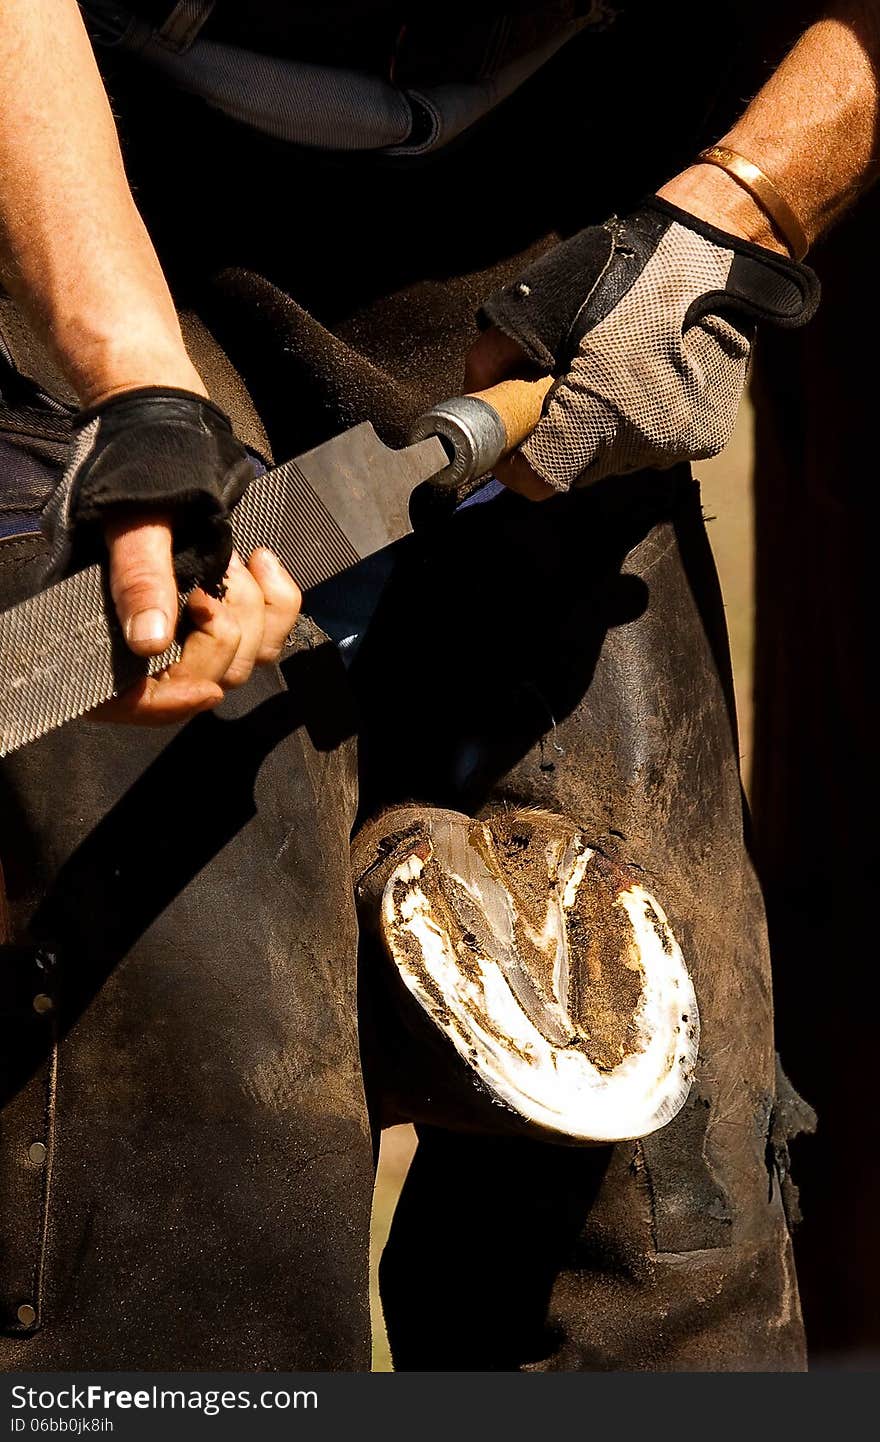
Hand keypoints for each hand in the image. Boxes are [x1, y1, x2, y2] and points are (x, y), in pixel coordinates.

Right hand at [41, 384, 300, 725]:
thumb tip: (147, 643)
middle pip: (199, 679)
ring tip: (238, 559)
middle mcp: (148, 634)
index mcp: (103, 624)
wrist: (167, 427)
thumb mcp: (136, 520)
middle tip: (212, 580)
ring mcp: (192, 623)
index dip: (165, 705)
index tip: (204, 687)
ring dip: (252, 611)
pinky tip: (264, 560)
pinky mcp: (230, 608)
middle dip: (221, 633)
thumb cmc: (137, 469)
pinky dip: (281, 602)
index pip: (127, 701)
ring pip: (242, 659)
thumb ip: (140, 578)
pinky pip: (272, 633)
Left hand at [474, 199, 818, 494]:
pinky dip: (633, 424)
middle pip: (575, 469)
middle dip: (557, 437)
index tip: (508, 438)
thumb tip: (478, 396)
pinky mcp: (706, 440)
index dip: (514, 462)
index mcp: (603, 410)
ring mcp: (680, 444)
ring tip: (605, 377)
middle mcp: (645, 441)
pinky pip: (648, 447)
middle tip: (557, 391)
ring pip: (612, 460)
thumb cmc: (624, 268)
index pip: (539, 477)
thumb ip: (496, 356)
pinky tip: (641, 381)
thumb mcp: (542, 303)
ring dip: (597, 431)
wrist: (717, 247)